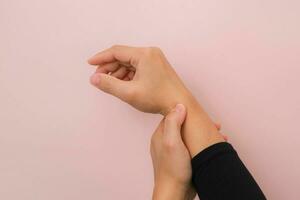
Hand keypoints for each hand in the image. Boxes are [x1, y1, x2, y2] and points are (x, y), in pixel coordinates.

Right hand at [88, 45, 224, 156]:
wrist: (179, 105)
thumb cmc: (158, 98)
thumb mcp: (129, 93)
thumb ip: (109, 85)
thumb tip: (94, 79)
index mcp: (144, 54)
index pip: (116, 51)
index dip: (101, 57)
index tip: (90, 63)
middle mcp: (150, 53)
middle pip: (123, 56)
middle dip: (109, 67)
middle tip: (98, 78)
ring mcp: (154, 60)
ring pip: (129, 63)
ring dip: (118, 72)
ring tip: (109, 84)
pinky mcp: (156, 67)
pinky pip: (137, 67)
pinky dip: (127, 75)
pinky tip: (122, 84)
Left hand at [150, 104, 227, 199]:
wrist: (175, 193)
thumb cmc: (173, 169)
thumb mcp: (172, 143)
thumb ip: (173, 123)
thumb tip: (179, 105)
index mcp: (160, 135)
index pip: (173, 117)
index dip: (187, 113)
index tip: (200, 113)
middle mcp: (165, 142)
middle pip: (183, 126)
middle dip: (198, 124)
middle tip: (213, 124)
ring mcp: (173, 152)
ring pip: (189, 137)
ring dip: (202, 134)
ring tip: (218, 134)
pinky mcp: (181, 160)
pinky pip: (192, 147)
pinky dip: (202, 144)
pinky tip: (213, 146)